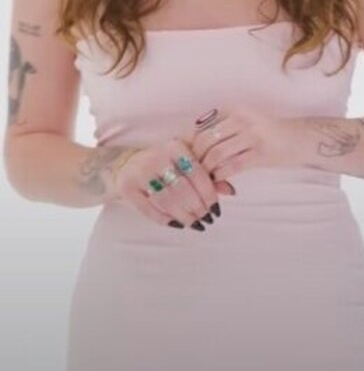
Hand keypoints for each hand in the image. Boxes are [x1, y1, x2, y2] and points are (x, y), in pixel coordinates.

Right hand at [105, 138, 222, 230]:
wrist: (127, 162)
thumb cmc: (166, 163)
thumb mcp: (186, 162)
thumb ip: (208, 175)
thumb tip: (231, 191)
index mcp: (175, 147)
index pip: (198, 173)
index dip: (209, 194)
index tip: (216, 209)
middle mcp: (156, 157)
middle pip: (183, 189)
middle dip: (198, 208)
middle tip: (207, 219)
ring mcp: (138, 172)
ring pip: (167, 200)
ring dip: (184, 215)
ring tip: (195, 223)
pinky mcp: (126, 187)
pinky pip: (148, 209)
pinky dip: (164, 219)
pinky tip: (177, 224)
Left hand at [190, 107, 299, 181]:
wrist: (302, 139)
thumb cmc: (270, 134)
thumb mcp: (245, 124)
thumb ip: (222, 131)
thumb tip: (192, 147)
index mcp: (233, 109)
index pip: (201, 127)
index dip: (190, 145)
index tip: (187, 160)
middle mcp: (241, 118)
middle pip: (205, 140)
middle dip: (195, 159)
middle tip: (193, 173)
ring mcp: (252, 134)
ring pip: (216, 154)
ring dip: (207, 169)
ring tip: (207, 178)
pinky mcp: (261, 152)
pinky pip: (232, 166)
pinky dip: (221, 176)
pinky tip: (221, 181)